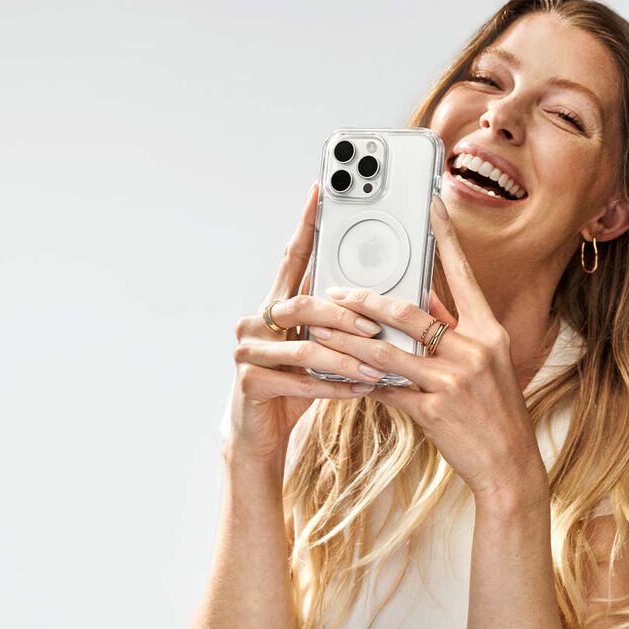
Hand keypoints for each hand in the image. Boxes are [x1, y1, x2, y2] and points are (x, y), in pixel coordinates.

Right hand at [229, 180, 391, 461]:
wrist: (259, 435)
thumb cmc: (294, 388)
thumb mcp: (317, 352)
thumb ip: (336, 327)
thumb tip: (381, 306)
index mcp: (274, 307)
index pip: (292, 260)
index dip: (306, 226)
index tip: (320, 193)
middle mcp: (255, 321)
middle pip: (302, 303)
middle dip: (342, 314)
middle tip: (375, 325)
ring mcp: (247, 350)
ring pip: (305, 345)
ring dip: (347, 357)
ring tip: (379, 367)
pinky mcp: (249, 381)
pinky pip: (299, 380)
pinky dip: (333, 387)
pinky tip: (360, 390)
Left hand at [308, 195, 549, 508]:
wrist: (510, 465)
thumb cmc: (496, 412)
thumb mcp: (486, 364)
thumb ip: (454, 333)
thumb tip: (421, 304)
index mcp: (488, 332)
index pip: (464, 275)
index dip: (446, 238)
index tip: (430, 205)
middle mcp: (474, 350)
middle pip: (407, 313)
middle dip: (364, 302)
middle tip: (335, 294)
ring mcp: (453, 381)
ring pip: (386, 351)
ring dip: (347, 341)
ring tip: (321, 331)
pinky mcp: (434, 411)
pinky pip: (387, 390)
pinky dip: (363, 383)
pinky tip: (342, 378)